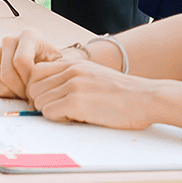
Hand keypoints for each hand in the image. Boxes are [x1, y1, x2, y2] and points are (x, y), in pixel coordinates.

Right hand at [0, 27, 67, 99]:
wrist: (45, 61)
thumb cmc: (53, 63)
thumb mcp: (58, 64)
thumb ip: (51, 72)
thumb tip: (40, 90)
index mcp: (28, 36)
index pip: (21, 61)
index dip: (30, 80)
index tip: (39, 87)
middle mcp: (9, 41)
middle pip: (7, 74)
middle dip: (21, 91)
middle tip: (32, 95)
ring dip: (14, 94)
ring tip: (26, 93)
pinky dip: (4, 95)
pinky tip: (16, 91)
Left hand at [26, 58, 162, 128]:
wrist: (148, 98)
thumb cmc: (123, 92)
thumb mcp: (93, 75)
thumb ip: (71, 77)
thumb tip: (48, 91)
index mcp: (72, 63)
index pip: (35, 72)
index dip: (39, 88)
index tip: (51, 99)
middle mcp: (70, 71)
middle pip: (33, 88)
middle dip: (42, 102)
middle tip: (59, 111)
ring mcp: (73, 86)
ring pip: (39, 101)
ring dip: (50, 112)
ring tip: (70, 115)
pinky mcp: (77, 103)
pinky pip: (49, 113)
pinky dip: (58, 119)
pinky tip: (76, 119)